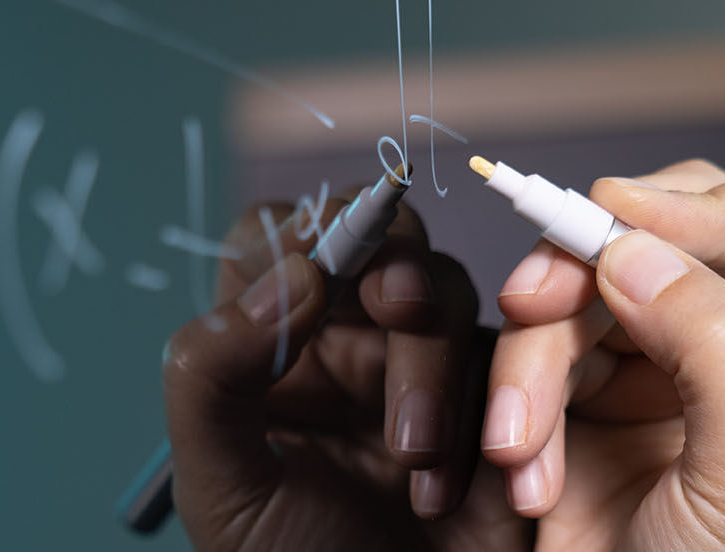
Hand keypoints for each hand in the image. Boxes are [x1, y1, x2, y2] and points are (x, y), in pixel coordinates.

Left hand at [163, 195, 524, 550]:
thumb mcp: (221, 488)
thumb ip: (212, 374)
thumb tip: (289, 274)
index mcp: (269, 348)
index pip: (277, 239)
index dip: (300, 237)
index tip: (310, 285)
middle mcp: (346, 342)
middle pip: (380, 242)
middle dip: (394, 270)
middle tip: (399, 312)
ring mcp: (427, 368)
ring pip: (449, 294)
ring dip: (433, 367)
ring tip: (417, 464)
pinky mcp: (500, 403)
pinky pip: (512, 362)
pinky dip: (492, 414)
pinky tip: (456, 489)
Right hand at [482, 161, 724, 549]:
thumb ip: (719, 348)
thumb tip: (639, 249)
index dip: (708, 207)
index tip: (624, 227)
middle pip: (676, 224)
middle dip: (593, 266)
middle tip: (533, 301)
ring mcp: (678, 356)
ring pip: (591, 279)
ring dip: (537, 356)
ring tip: (518, 445)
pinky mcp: (600, 386)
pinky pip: (543, 339)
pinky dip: (517, 396)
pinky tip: (523, 469)